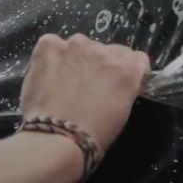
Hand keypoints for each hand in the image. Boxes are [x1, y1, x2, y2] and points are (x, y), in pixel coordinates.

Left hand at [19, 34, 150, 155]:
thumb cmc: (93, 135)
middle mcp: (104, 50)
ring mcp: (75, 45)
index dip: (126, 71)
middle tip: (85, 87)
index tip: (116, 83)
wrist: (56, 138)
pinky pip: (52, 44)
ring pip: (78, 46)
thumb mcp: (122, 111)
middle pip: (105, 51)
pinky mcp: (49, 45)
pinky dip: (50, 57)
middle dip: (98, 65)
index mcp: (127, 69)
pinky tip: (45, 75)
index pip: (136, 59)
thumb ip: (123, 88)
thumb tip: (114, 82)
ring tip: (62, 83)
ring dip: (74, 59)